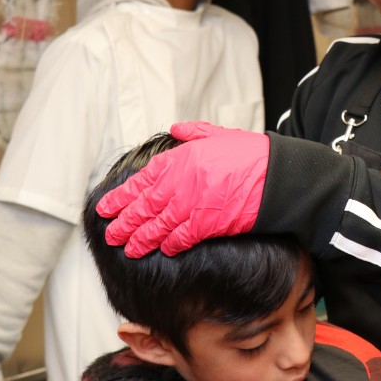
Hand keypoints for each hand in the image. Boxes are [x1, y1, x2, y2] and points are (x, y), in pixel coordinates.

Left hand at [98, 121, 268, 257]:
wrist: (274, 175)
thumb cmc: (249, 153)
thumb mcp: (218, 134)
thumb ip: (193, 133)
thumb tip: (175, 130)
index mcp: (179, 160)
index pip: (140, 181)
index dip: (120, 196)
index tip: (105, 207)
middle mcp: (179, 183)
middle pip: (143, 206)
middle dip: (124, 222)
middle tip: (111, 234)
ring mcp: (191, 205)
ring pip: (157, 225)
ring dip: (142, 239)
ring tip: (130, 249)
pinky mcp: (206, 223)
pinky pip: (181, 237)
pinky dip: (170, 244)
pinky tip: (163, 250)